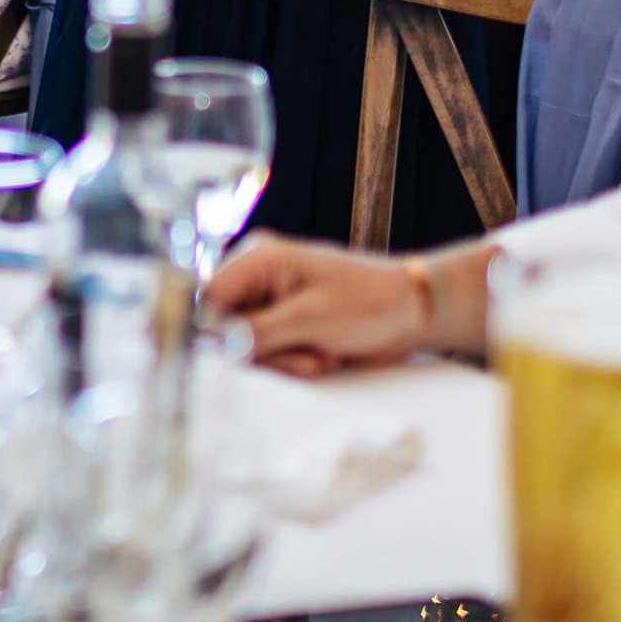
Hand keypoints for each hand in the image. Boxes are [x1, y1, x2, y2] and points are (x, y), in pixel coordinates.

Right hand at [203, 234, 430, 378]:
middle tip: (303, 355)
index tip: (232, 358)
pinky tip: (321, 356)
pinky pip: (266, 354)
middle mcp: (256, 278)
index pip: (209, 299)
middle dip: (261, 351)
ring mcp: (268, 302)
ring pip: (245, 347)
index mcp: (258, 258)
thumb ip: (255, 332)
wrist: (412, 312)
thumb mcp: (309, 319)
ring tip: (319, 355)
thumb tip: (212, 344)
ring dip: (282, 361)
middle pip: (224, 328)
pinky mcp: (281, 324)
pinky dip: (291, 363)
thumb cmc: (369, 302)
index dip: (215, 333)